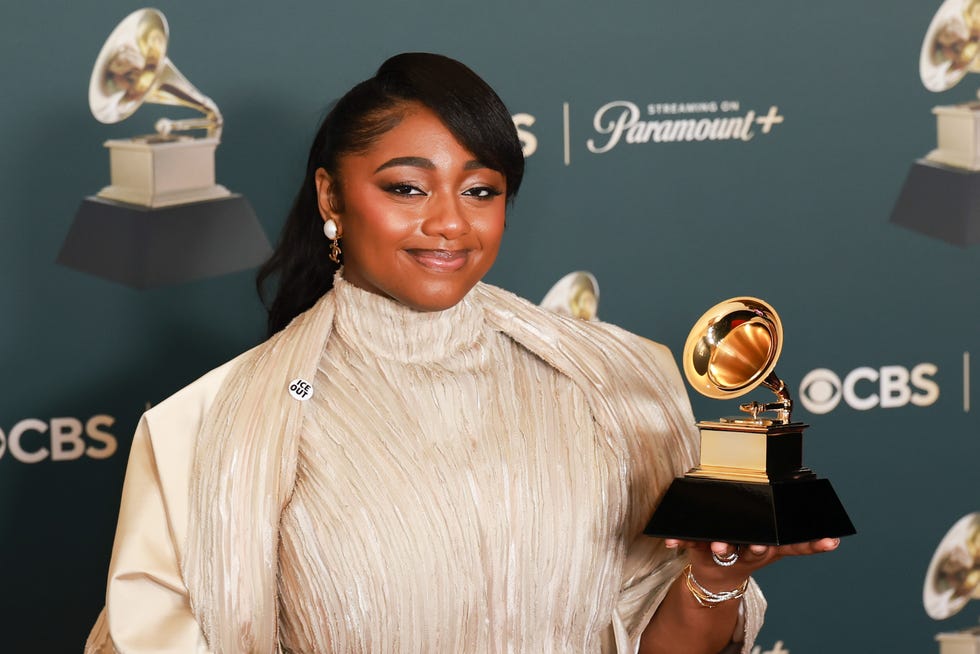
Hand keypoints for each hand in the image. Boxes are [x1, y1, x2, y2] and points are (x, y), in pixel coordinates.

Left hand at [662, 537, 839, 588]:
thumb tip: (831, 528)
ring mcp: (725, 554)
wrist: (715, 580)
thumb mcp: (771, 544)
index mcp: (767, 546)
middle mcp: (749, 552)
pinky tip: (669, 541)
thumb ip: (795, 536)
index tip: (828, 541)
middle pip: (756, 550)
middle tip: (759, 546)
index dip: (810, 544)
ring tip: (720, 545)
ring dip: (723, 547)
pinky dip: (679, 541)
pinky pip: (689, 544)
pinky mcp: (701, 551)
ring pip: (725, 550)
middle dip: (757, 547)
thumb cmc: (744, 549)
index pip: (793, 546)